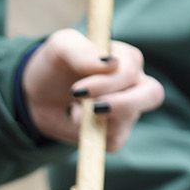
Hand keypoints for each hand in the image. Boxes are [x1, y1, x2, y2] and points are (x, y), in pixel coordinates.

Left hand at [21, 29, 164, 148]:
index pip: (131, 70)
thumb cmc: (55, 66)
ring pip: (130, 119)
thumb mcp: (60, 48)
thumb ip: (81, 50)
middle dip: (123, 103)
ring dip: (99, 119)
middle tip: (94, 108)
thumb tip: (110, 63)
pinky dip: (92, 136)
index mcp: (126, 58)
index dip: (108, 82)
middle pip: (152, 94)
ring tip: (76, 111)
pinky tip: (77, 122)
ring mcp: (128, 110)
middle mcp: (134, 83)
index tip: (77, 90)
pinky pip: (114, 141)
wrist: (37, 96)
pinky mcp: (116, 134)